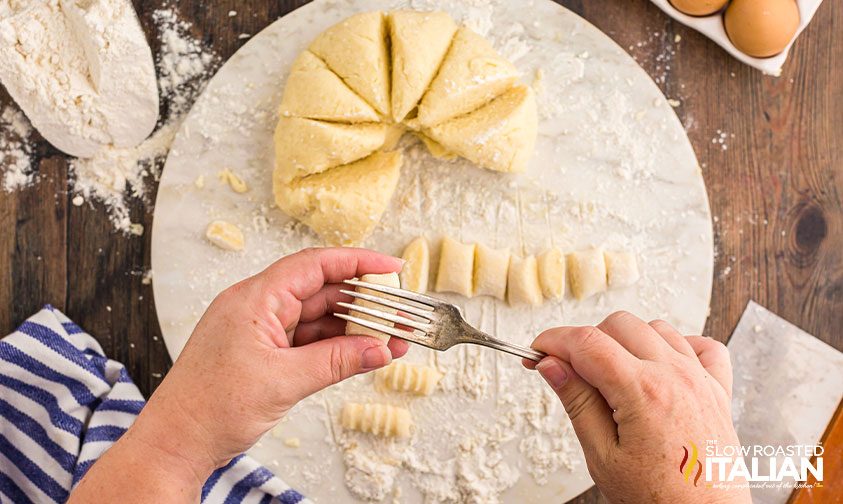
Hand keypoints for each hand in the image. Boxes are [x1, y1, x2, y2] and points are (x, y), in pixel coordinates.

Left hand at [71, 248, 406, 501]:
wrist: (176, 443)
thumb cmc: (209, 408)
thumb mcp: (283, 382)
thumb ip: (336, 362)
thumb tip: (377, 349)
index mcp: (254, 298)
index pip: (314, 265)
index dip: (357, 262)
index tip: (390, 268)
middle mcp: (258, 307)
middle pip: (321, 291)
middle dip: (364, 302)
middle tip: (399, 314)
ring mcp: (261, 330)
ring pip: (318, 318)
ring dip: (354, 329)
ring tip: (391, 339)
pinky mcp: (264, 352)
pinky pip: (308, 340)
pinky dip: (336, 347)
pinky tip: (363, 354)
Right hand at [524, 311, 750, 503]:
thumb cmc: (658, 499)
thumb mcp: (602, 455)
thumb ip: (577, 402)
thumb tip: (551, 366)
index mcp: (642, 391)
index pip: (586, 342)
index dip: (553, 341)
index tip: (537, 351)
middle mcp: (674, 376)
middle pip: (618, 324)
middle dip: (587, 340)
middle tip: (570, 369)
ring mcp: (700, 379)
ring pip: (656, 328)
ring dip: (628, 341)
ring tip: (612, 375)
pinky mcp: (718, 390)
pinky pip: (702, 345)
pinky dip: (678, 346)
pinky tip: (659, 367)